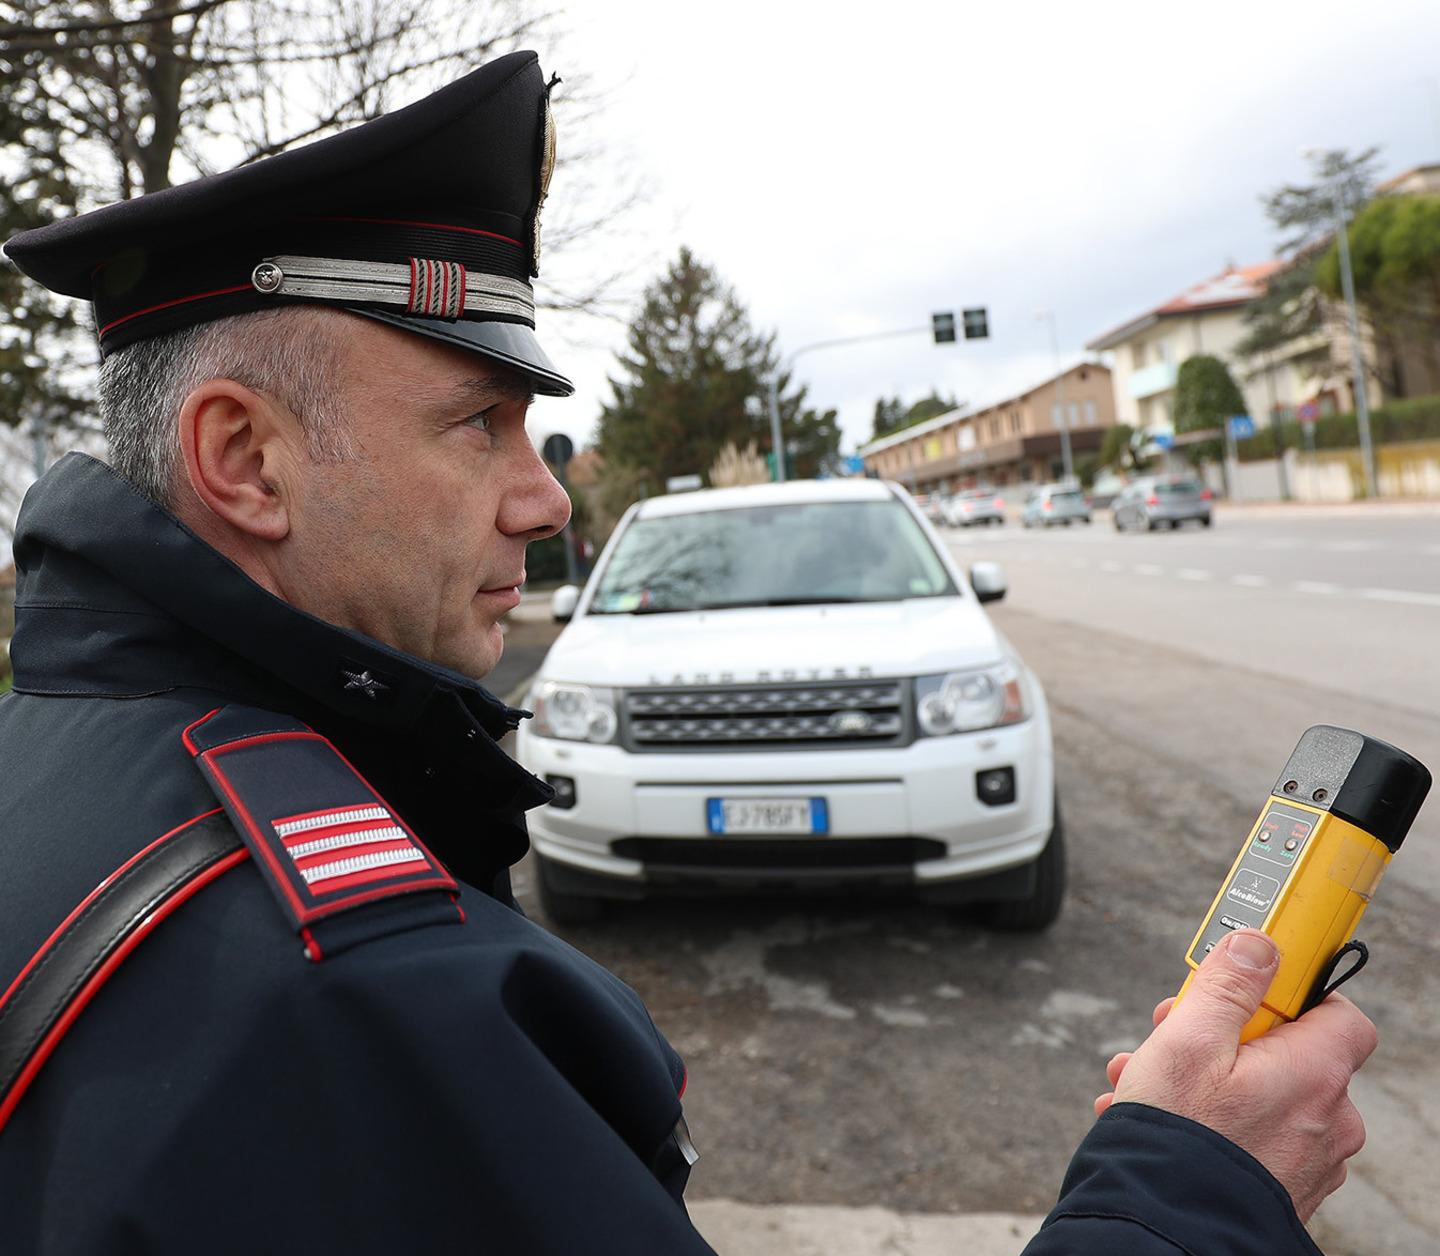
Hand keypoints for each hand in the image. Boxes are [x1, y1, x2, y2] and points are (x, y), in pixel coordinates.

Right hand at [1092, 929, 1375, 1222]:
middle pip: (1286, 1050)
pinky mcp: (1282, 1188)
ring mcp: (1308, 1160)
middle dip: (1221, 1033)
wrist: (1165, 1233)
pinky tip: (1154, 1116)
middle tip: (1167, 1030)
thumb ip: (1229, 984)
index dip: (1294, 992)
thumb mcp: (1189, 1038)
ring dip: (1204, 1076)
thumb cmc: (1178, 1135)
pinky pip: (1253, 1134)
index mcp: (1316, 1074)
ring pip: (1261, 1093)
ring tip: (1139, 1078)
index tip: (1243, 988)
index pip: (1340, 1012)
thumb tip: (1261, 943)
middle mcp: (1327, 1120)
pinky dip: (1211, 1118)